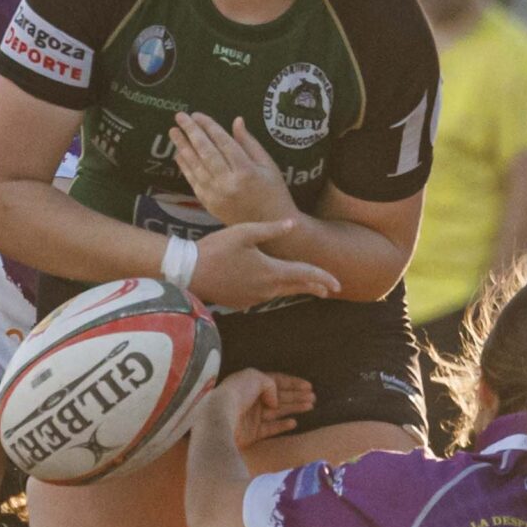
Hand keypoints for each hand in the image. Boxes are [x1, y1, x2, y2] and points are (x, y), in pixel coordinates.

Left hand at [172, 113, 296, 226]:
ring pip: (196, 166)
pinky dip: (185, 166)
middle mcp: (228, 182)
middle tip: (180, 117)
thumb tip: (236, 121)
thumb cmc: (274, 192)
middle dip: (191, 132)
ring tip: (173, 132)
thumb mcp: (268, 165)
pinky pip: (193, 181)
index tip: (197, 115)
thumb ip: (250, 143)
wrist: (269, 225)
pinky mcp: (209, 203)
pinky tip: (178, 154)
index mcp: (246, 170)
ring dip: (182, 147)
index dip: (209, 126)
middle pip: (206, 152)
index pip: (223, 142)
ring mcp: (216, 194)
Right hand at [191, 219, 338, 309]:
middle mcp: (266, 289)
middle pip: (296, 287)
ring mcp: (253, 298)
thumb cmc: (215, 249)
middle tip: (329, 289)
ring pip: (280, 292)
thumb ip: (271, 229)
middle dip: (314, 287)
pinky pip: (264, 295)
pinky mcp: (241, 302)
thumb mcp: (244, 232)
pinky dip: (274, 290)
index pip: (304, 275)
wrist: (188, 272)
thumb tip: (293, 224)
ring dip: (294, 288)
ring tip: (305, 285)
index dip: (323, 278)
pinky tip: (273, 285)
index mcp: (270, 271)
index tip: (338, 284)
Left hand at [210, 369, 316, 453]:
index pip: (276, 381)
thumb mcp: (255, 377)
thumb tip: (274, 400)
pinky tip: (294, 422)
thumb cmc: (236, 393)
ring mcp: (252, 417)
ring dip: (294, 408)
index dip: (293, 383)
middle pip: (279, 397)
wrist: (220, 416)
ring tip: (310, 406)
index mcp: (251, 383)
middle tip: (313, 398)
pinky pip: (271, 428)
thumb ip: (270, 385)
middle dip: (296, 396)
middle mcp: (252, 399)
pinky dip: (282, 425)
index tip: (309, 386)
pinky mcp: (252, 433)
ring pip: (278, 411)